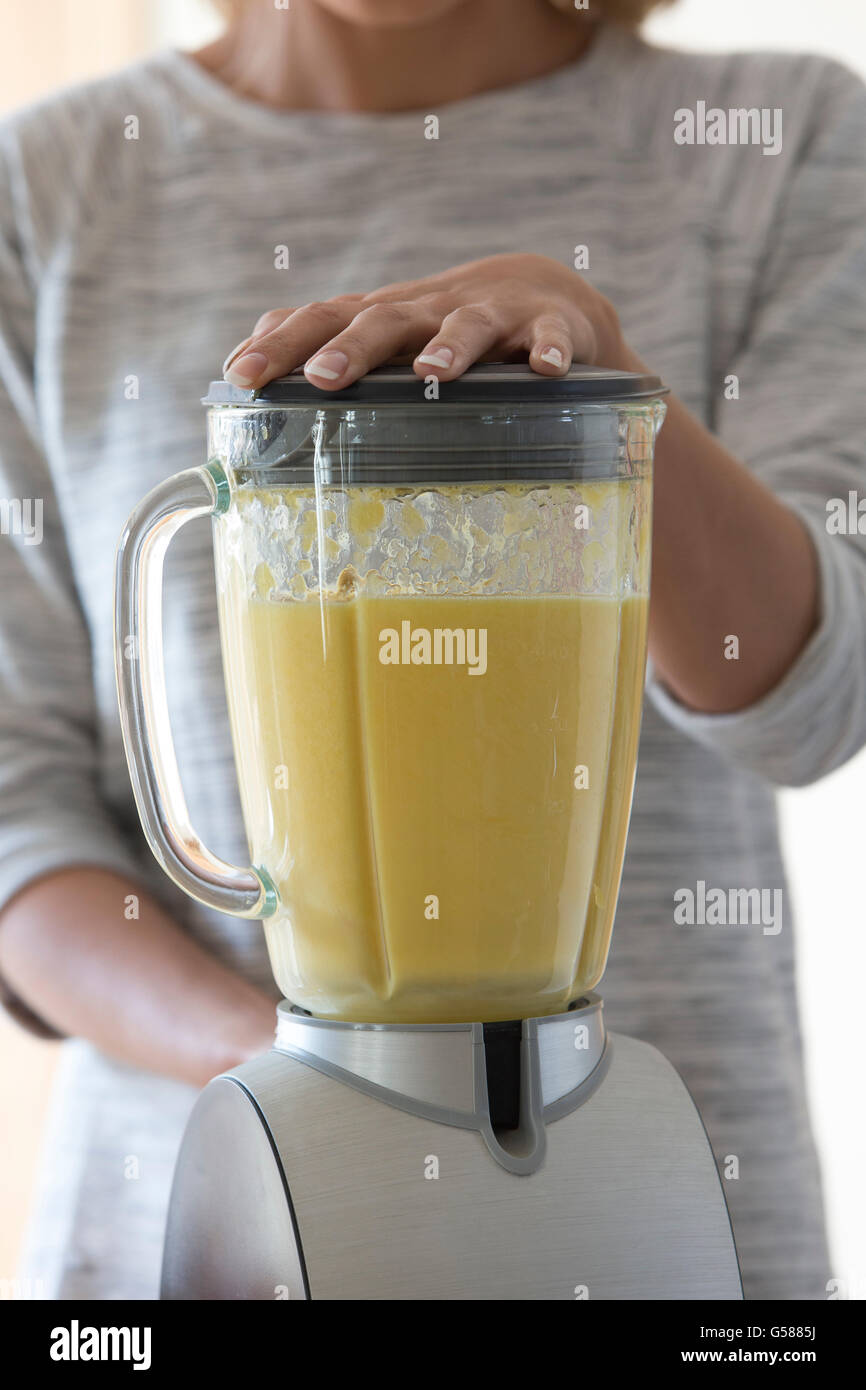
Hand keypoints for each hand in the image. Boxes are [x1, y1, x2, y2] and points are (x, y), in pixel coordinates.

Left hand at [222, 253, 631, 389]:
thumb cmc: (444, 331)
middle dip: (351, 347)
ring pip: (466, 325)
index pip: (320, 321)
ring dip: (450, 345)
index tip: (241, 375)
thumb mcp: (385, 338)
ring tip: (433, 370)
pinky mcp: (547, 325)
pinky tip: (547, 370)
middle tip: (322, 376)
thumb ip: (322, 352)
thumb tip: (236, 376)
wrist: (544, 297)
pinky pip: (549, 337)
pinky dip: (549, 350)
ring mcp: (490, 314)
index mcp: (383, 317)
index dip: (280, 346)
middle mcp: (428, 310)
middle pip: (384, 320)